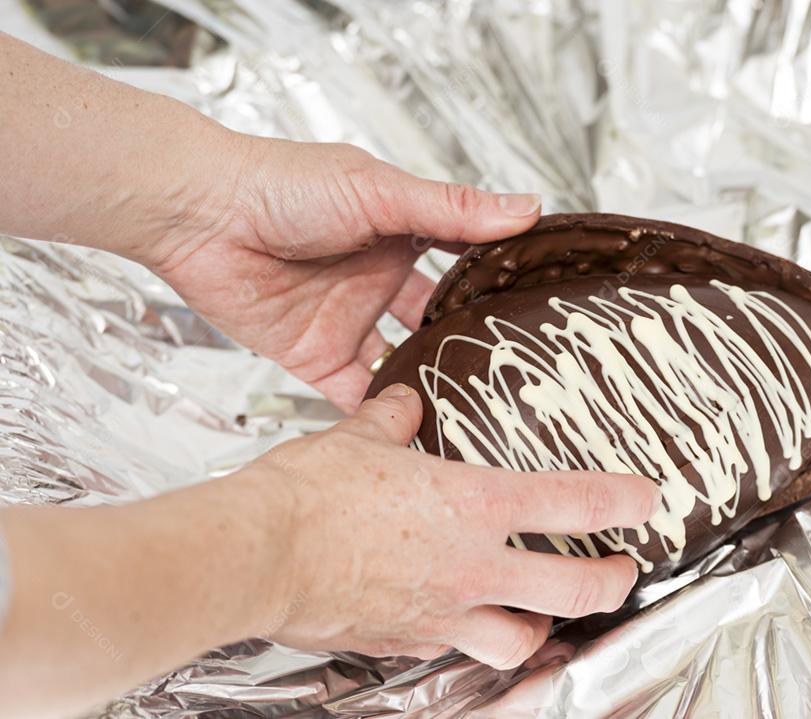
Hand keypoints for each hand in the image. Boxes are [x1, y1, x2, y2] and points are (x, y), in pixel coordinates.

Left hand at [152, 137, 540, 410]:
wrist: (200, 215)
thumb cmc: (283, 186)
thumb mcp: (381, 192)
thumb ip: (452, 210)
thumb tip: (527, 209)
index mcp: (399, 231)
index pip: (461, 258)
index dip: (496, 280)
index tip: (541, 305)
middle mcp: (378, 277)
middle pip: (435, 317)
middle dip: (469, 340)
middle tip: (517, 370)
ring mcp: (349, 319)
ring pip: (403, 359)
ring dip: (432, 381)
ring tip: (478, 409)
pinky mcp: (315, 354)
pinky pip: (357, 392)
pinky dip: (382, 414)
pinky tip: (417, 432)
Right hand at [243, 383, 659, 667]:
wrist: (257, 555)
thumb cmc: (308, 494)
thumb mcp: (360, 437)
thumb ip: (393, 420)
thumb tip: (403, 403)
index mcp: (474, 505)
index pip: (575, 504)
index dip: (623, 501)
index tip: (646, 499)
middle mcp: (471, 566)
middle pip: (575, 591)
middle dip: (612, 583)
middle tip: (622, 571)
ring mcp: (441, 613)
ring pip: (521, 641)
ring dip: (542, 627)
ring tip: (541, 611)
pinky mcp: (405, 642)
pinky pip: (453, 651)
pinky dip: (467, 638)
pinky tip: (456, 620)